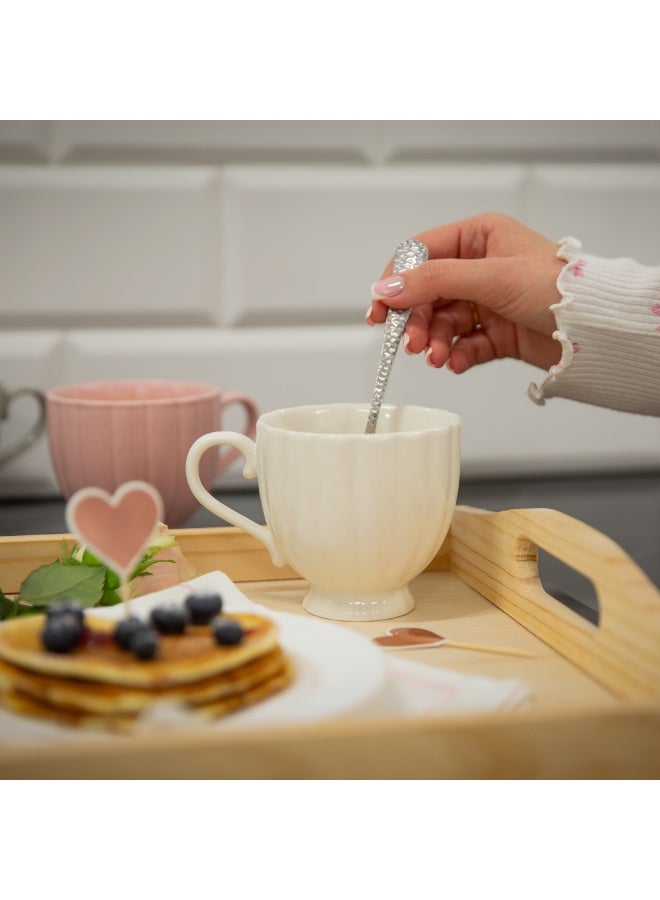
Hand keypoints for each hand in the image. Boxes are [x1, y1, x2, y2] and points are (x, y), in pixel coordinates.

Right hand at [366, 212, 564, 372]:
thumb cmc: (557, 288)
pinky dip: (457, 355)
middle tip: (411, 344)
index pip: (421, 255)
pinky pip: (464, 345)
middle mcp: (481, 267)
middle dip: (417, 321)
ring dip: (435, 342)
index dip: (398, 281)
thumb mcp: (489, 277)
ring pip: (443, 323)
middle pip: (428, 294)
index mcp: (479, 237)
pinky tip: (455, 362)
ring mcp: (488, 301)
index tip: (381, 309)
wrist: (595, 329)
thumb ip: (433, 282)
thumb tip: (387, 288)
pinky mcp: (497, 333)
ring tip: (437, 357)